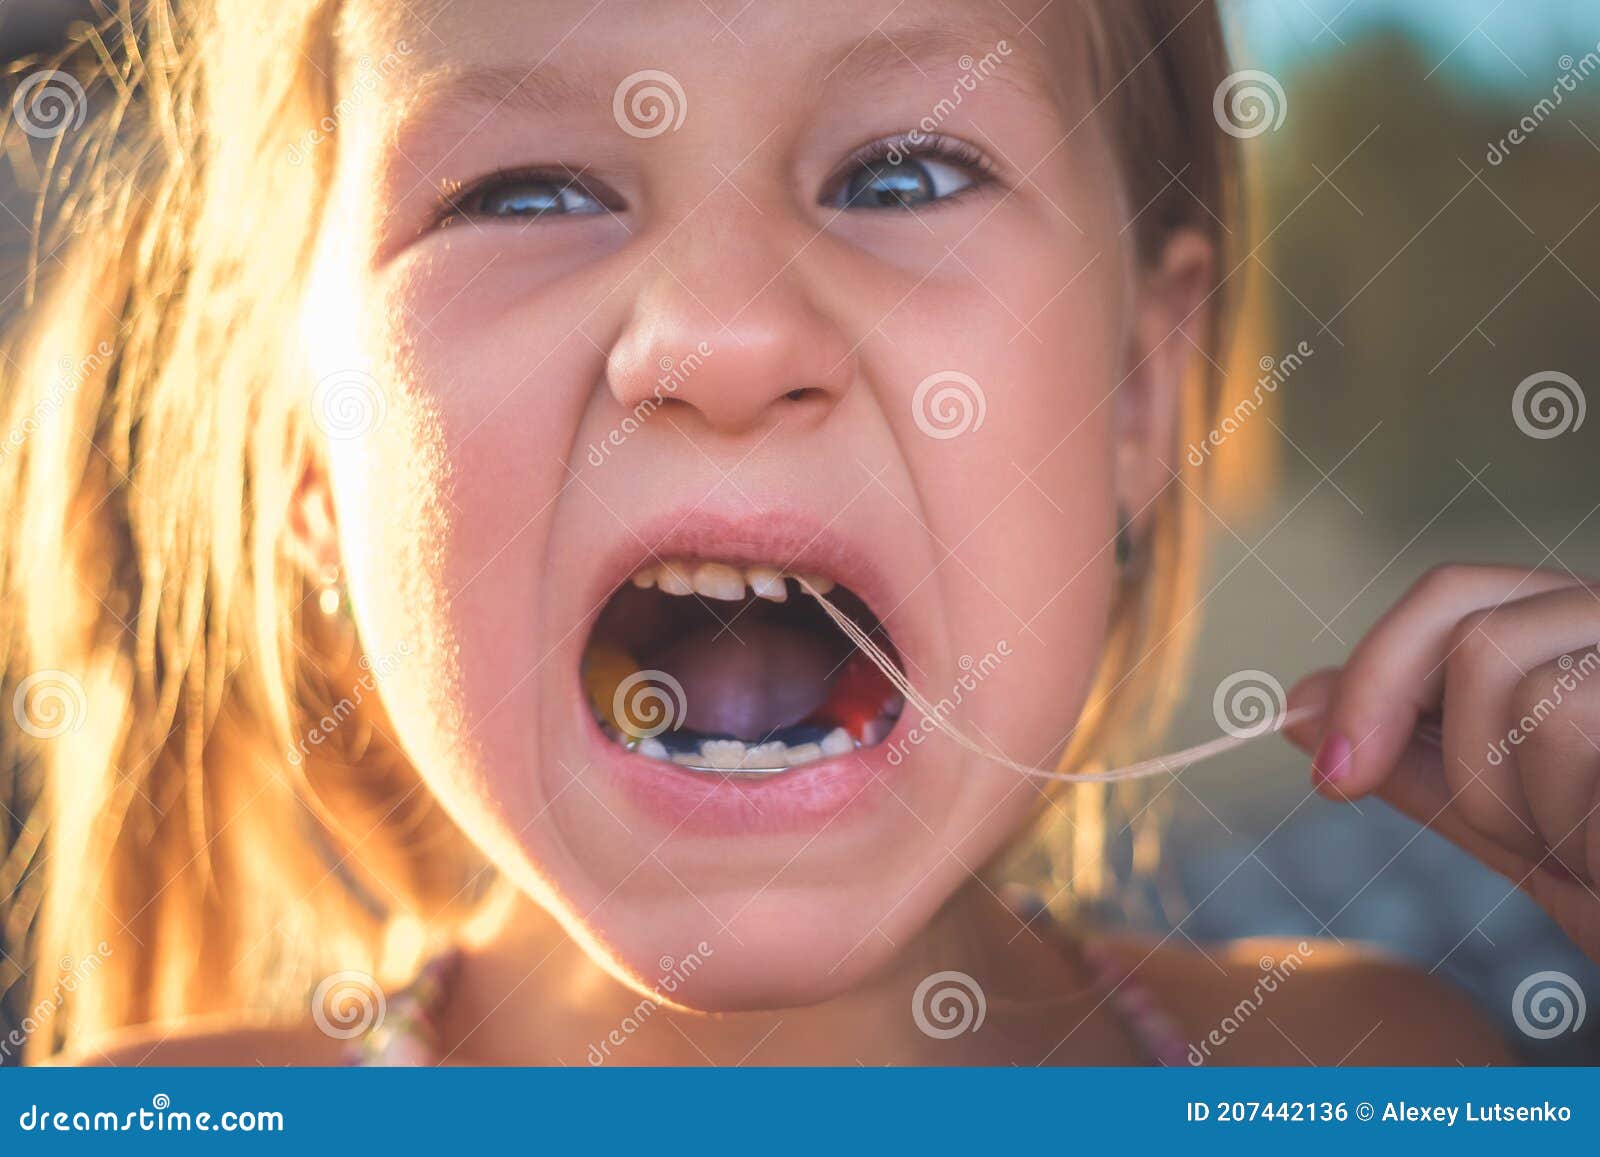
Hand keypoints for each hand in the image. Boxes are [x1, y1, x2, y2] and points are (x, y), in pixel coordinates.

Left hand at [1285, 564, 1599, 962]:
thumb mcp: (1510, 824)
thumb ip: (1411, 762)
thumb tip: (1292, 705)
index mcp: (1583, 634)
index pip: (1451, 594)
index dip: (1375, 674)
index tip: (1330, 771)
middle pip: (1474, 631)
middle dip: (1454, 751)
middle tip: (1494, 834)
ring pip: (1526, 692)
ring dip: (1531, 808)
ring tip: (1592, 848)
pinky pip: (1572, 729)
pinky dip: (1576, 828)